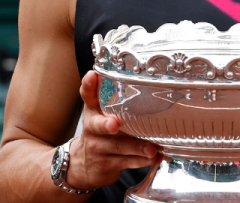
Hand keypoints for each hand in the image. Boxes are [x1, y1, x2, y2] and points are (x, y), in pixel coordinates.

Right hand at [66, 71, 157, 189]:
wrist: (82, 166)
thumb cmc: (98, 133)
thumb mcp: (99, 113)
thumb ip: (111, 95)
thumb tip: (133, 73)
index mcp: (92, 111)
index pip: (87, 95)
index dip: (89, 85)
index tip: (93, 76)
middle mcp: (92, 129)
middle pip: (97, 125)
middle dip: (106, 124)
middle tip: (114, 124)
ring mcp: (99, 148)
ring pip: (119, 147)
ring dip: (138, 148)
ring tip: (152, 149)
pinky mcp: (108, 165)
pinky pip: (127, 162)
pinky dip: (144, 161)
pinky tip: (157, 157)